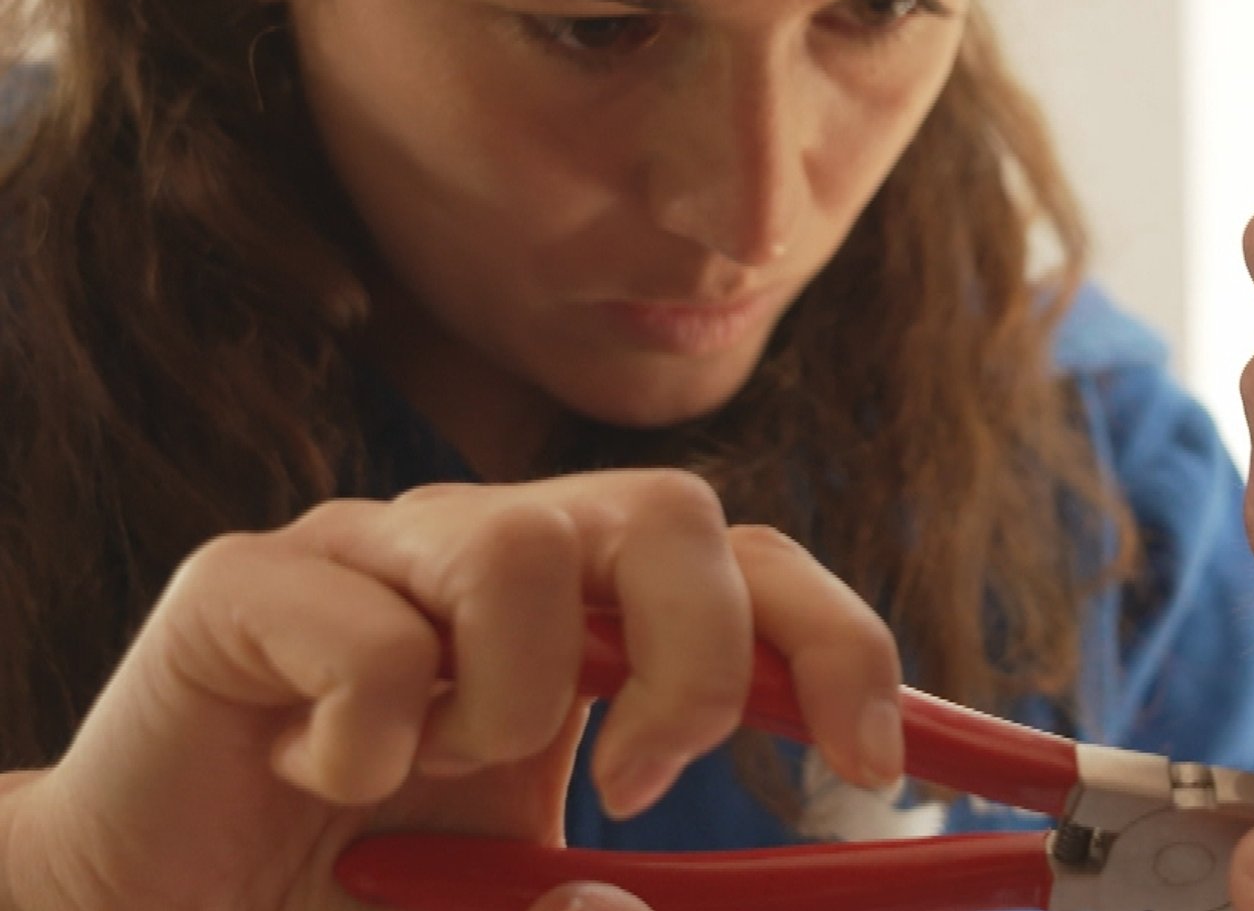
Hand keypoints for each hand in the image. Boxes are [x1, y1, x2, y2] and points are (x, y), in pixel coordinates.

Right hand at [0, 471, 901, 910]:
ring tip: (430, 778)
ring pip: (520, 549)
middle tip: (642, 783)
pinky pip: (363, 627)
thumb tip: (618, 900)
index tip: (872, 758)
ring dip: (505, 705)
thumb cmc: (361, 902)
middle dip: (699, 654)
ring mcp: (378, 555)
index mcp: (594, 624)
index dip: (838, 643)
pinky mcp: (253, 583)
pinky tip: (317, 780)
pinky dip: (366, 739)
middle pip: (669, 509)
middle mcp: (499, 558)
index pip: (754, 571)